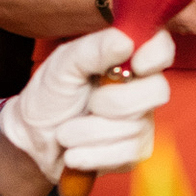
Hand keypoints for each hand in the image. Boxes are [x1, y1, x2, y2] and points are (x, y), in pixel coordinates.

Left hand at [0, 28, 173, 182]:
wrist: (33, 140)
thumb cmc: (50, 96)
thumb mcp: (62, 65)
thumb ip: (92, 49)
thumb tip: (125, 41)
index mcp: (125, 59)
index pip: (162, 48)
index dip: (157, 54)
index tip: (136, 64)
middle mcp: (140, 88)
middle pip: (157, 91)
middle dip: (115, 102)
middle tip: (89, 103)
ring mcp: (141, 120)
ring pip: (135, 127)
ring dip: (89, 132)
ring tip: (67, 131)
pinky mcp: (134, 152)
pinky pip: (126, 154)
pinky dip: (92, 154)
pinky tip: (75, 152)